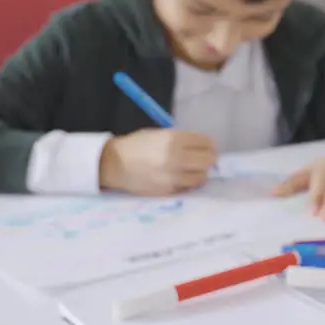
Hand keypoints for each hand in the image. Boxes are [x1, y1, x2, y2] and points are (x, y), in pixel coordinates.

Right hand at [99, 129, 217, 195]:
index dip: (209, 144)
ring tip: (193, 169)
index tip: (207, 146)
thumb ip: (182, 140)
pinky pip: (188, 187)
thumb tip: (204, 148)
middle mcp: (175, 158)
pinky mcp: (168, 190)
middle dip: (209, 158)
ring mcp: (172, 176)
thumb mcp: (160, 134)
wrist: (114, 164)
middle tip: (206, 159)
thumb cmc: (137, 145)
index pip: (206, 142)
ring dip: (201, 172)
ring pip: (201, 176)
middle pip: (208, 160)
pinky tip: (182, 178)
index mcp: (174, 139)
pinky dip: (189, 183)